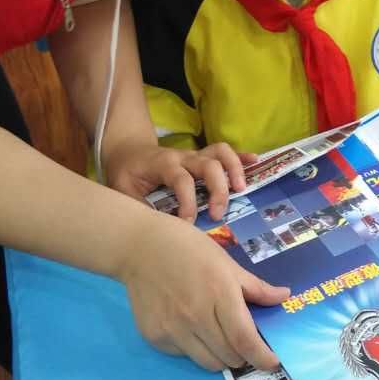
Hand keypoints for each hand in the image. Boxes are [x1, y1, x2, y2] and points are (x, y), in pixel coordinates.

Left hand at [105, 139, 253, 220]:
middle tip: (218, 214)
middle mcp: (182, 157)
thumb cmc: (126, 173)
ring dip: (234, 169)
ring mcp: (194, 155)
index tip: (187, 224)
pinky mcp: (201, 157)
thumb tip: (155, 229)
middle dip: (217, 189)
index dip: (187, 203)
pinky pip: (224, 152)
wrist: (127, 150)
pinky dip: (241, 157)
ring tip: (241, 190)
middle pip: (208, 164)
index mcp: (163, 164)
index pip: (181, 180)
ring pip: (220, 152)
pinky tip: (256, 163)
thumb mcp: (122, 190)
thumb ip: (137, 207)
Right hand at [120, 212, 286, 370]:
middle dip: (243, 355)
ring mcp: (173, 329)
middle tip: (242, 342)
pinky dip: (195, 348)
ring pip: (208, 363)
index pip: (245, 339)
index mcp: (219, 293)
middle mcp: (196, 315)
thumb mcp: (225, 261)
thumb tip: (284, 297)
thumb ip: (255, 286)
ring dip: (221, 356)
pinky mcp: (155, 336)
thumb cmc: (187, 248)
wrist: (139, 246)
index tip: (272, 362)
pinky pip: (185, 355)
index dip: (262, 356)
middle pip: (229, 356)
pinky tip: (191, 327)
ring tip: (218, 337)